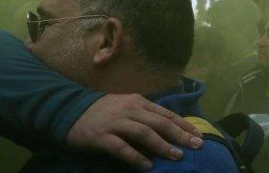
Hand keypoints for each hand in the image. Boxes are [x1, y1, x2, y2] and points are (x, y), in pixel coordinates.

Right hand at [66, 94, 203, 170]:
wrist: (69, 110)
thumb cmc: (104, 111)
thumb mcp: (127, 106)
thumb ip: (146, 115)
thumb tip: (171, 128)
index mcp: (139, 102)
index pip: (166, 114)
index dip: (184, 125)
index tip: (198, 135)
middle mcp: (130, 110)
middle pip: (160, 123)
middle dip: (180, 135)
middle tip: (196, 146)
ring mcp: (115, 122)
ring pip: (144, 134)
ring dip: (162, 146)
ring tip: (177, 157)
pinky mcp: (101, 137)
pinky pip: (121, 148)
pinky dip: (136, 157)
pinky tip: (148, 167)